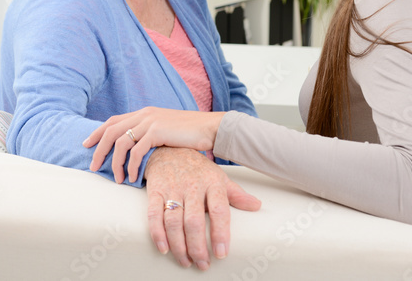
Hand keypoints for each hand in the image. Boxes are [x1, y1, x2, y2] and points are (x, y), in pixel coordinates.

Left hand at [83, 107, 223, 182]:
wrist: (210, 128)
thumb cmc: (190, 134)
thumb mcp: (166, 130)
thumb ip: (150, 135)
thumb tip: (136, 150)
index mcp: (144, 113)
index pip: (113, 120)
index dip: (97, 132)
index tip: (86, 144)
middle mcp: (144, 114)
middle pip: (111, 130)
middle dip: (98, 149)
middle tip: (92, 166)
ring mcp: (150, 121)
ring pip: (121, 142)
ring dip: (115, 163)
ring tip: (117, 179)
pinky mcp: (157, 131)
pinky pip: (136, 151)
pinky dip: (131, 166)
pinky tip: (133, 178)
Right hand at [143, 147, 260, 269]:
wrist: (168, 148)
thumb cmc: (197, 167)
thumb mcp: (219, 177)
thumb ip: (236, 194)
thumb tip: (257, 206)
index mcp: (212, 182)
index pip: (219, 210)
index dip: (221, 233)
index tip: (221, 253)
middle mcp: (192, 186)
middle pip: (194, 221)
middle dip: (197, 247)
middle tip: (202, 263)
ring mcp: (172, 188)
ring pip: (173, 221)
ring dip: (179, 245)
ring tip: (186, 261)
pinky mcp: (155, 191)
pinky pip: (154, 215)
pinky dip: (157, 234)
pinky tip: (164, 248)